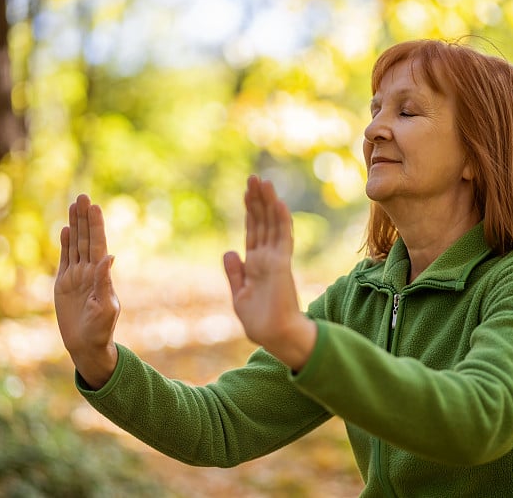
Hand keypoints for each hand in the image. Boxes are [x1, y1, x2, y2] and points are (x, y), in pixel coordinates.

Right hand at [54, 194, 119, 388]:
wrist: (86, 346)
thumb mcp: (106, 307)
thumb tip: (110, 257)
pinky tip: (65, 229)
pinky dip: (65, 244)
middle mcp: (89, 271)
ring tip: (74, 205)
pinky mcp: (63, 284)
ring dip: (74, 225)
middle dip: (84, 218)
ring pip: (75, 245)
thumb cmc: (101, 330)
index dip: (96, 226)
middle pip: (85, 239)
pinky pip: (64, 259)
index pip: (97, 244)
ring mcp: (76, 276)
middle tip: (83, 196)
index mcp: (101, 275)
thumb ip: (105, 282)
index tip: (95, 206)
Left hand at [223, 176, 315, 369]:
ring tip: (265, 182)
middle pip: (262, 222)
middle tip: (255, 177)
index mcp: (256, 263)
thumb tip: (229, 251)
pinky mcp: (282, 265)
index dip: (250, 210)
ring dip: (269, 203)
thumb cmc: (259, 320)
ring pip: (272, 225)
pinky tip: (279, 204)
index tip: (247, 191)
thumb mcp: (239, 294)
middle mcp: (267, 257)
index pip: (253, 230)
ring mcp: (276, 259)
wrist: (274, 335)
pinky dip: (281, 221)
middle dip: (258, 200)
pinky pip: (283, 239)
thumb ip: (235, 272)